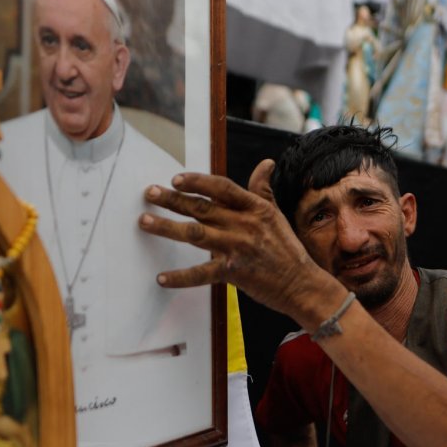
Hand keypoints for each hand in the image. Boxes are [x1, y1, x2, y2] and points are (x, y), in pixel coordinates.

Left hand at [139, 160, 335, 319]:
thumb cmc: (287, 249)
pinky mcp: (233, 272)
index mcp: (254, 208)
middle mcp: (244, 225)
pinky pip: (202, 274)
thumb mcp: (276, 214)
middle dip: (172, 199)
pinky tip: (161, 278)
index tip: (176, 178)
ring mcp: (237, 248)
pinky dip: (181, 277)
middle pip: (202, 208)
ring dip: (167, 227)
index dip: (198, 182)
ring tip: (145, 222)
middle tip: (149, 193)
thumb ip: (263, 189)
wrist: (301, 283)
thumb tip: (266, 163)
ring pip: (195, 234)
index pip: (222, 188)